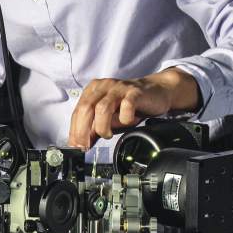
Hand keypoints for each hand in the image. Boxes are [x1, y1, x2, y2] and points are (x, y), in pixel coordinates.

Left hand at [68, 68, 200, 149]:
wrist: (157, 91)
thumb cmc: (130, 105)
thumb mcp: (109, 117)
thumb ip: (95, 129)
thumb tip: (82, 144)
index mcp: (93, 90)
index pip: (77, 111)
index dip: (74, 130)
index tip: (75, 146)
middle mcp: (104, 87)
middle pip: (86, 108)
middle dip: (82, 130)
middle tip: (84, 146)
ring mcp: (119, 88)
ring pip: (102, 108)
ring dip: (102, 126)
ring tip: (107, 135)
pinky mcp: (134, 92)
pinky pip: (126, 106)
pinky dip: (124, 118)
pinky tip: (127, 123)